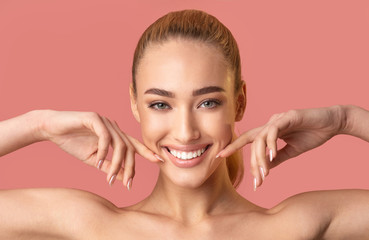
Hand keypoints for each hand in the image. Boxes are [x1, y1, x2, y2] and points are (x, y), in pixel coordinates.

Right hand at [39, 110, 161, 188]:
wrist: (51, 129)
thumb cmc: (73, 142)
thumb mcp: (94, 159)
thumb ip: (109, 166)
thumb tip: (124, 178)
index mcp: (115, 135)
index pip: (134, 145)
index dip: (147, 152)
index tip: (160, 162)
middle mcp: (113, 126)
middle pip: (129, 147)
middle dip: (130, 167)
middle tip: (128, 184)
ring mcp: (105, 121)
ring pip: (120, 143)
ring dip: (117, 163)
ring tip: (111, 177)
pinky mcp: (94, 118)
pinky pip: (105, 136)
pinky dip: (104, 150)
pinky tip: (99, 161)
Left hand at [217, 105, 344, 188]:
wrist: (333, 123)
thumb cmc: (312, 135)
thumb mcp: (292, 151)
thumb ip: (277, 158)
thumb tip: (265, 168)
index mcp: (269, 131)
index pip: (248, 140)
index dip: (233, 147)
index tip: (220, 157)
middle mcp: (270, 123)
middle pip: (250, 140)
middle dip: (244, 157)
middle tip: (253, 179)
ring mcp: (278, 119)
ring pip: (261, 138)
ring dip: (261, 158)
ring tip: (264, 173)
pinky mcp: (289, 116)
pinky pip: (274, 131)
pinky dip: (271, 144)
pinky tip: (272, 156)